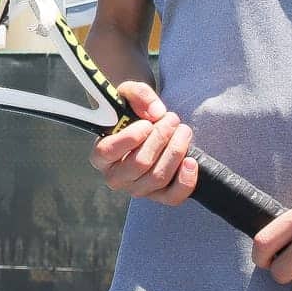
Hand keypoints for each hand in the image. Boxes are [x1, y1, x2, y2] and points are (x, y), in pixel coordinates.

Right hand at [89, 82, 198, 205]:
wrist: (142, 126)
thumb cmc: (131, 112)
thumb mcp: (128, 93)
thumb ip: (138, 95)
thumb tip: (156, 112)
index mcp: (100, 155)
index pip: (108, 151)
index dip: (129, 139)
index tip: (146, 124)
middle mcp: (115, 177)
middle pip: (140, 164)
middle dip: (161, 139)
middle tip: (172, 119)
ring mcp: (137, 189)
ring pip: (158, 177)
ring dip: (175, 151)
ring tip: (183, 130)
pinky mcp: (158, 196)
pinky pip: (172, 196)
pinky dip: (185, 180)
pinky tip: (190, 161)